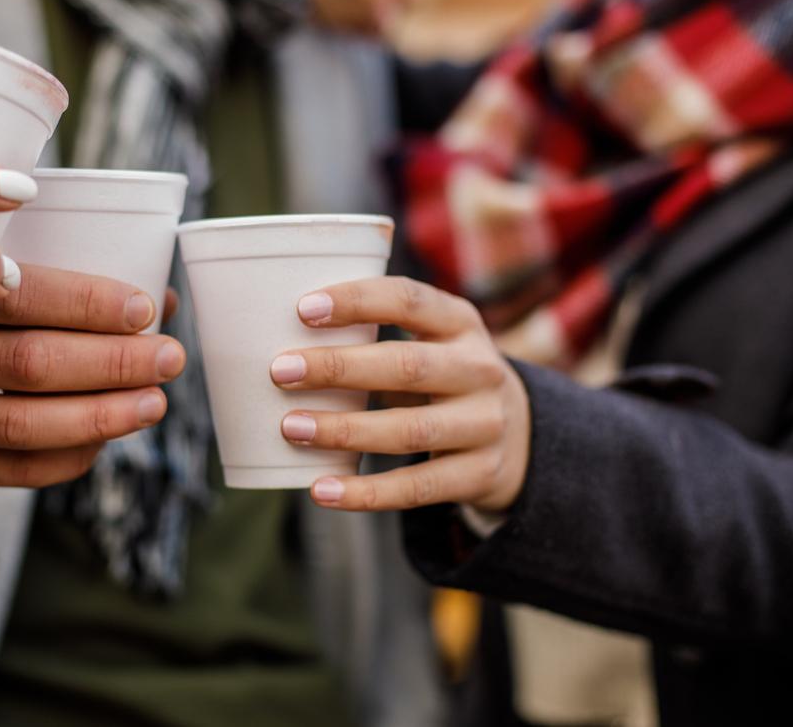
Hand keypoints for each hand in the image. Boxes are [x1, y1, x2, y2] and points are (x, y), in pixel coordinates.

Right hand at [0, 265, 185, 501]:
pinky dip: (65, 457)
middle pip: (28, 362)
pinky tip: (105, 441)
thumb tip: (159, 297)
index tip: (145, 309)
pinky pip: (10, 469)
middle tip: (170, 357)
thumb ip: (51, 285)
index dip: (85, 303)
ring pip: (21, 422)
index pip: (18, 293)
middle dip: (110, 361)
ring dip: (98, 415)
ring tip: (154, 404)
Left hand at [270, 277, 530, 512]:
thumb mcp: (429, 341)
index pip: (410, 300)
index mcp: (460, 323)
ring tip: (290, 428)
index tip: (303, 309)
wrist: (519, 435)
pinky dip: (365, 493)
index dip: (357, 301)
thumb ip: (375, 333)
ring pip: (409, 431)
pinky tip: (320, 490)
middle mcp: (480, 370)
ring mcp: (485, 425)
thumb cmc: (440, 377)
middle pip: (407, 366)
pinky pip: (416, 487)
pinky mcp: (479, 475)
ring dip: (344, 430)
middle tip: (280, 370)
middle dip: (338, 368)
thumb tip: (274, 331)